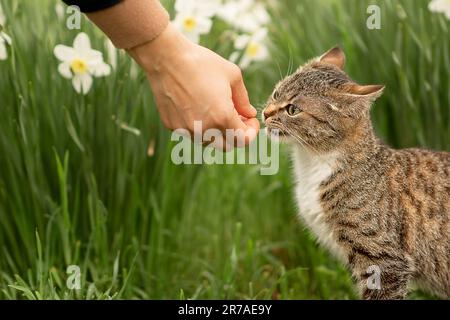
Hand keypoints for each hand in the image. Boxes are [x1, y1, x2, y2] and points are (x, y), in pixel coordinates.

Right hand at [129, 24, 259, 148]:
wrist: (166, 59)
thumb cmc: (201, 63)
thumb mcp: (232, 76)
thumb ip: (244, 100)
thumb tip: (249, 114)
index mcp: (222, 117)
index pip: (243, 140)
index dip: (251, 132)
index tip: (249, 120)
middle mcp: (204, 129)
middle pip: (227, 146)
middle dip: (235, 134)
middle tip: (236, 117)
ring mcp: (187, 130)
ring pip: (209, 142)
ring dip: (217, 132)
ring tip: (215, 110)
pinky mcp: (173, 127)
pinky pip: (191, 134)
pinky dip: (199, 126)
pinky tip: (196, 107)